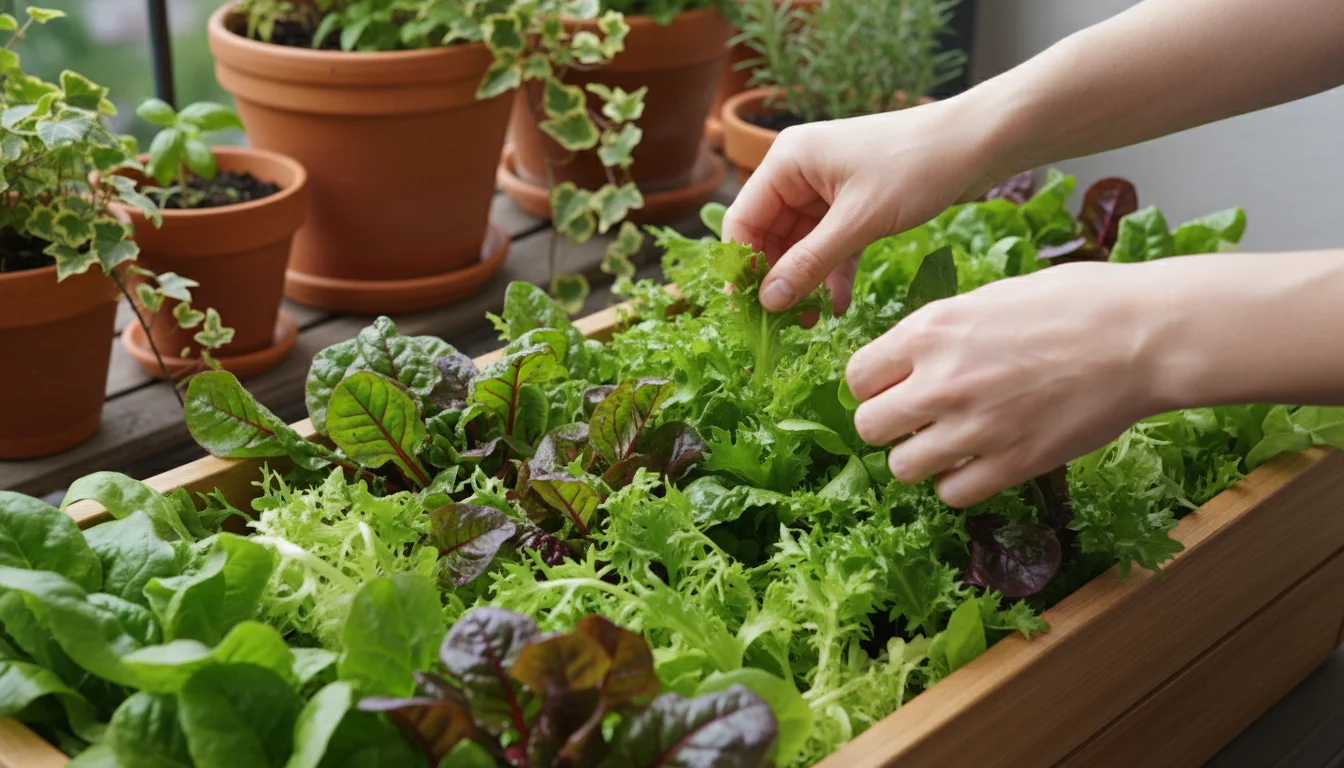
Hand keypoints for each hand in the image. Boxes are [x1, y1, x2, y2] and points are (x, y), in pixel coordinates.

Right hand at [721, 99, 1001, 313]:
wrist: (978, 143)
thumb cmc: (916, 167)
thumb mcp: (858, 221)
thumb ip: (809, 263)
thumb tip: (768, 301)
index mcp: (787, 161)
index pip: (743, 221)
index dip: (742, 267)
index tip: (747, 311)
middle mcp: (799, 172)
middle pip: (768, 236)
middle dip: (775, 280)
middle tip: (779, 326)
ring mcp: (825, 189)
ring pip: (799, 245)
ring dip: (803, 282)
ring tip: (807, 323)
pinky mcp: (852, 204)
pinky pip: (829, 246)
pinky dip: (831, 274)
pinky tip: (837, 307)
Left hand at [846, 261, 1173, 507]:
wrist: (1143, 335)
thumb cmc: (1076, 303)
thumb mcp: (989, 297)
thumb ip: (941, 331)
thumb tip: (910, 356)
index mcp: (930, 331)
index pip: (856, 377)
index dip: (874, 385)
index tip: (896, 386)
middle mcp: (941, 381)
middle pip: (869, 426)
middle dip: (890, 424)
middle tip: (918, 419)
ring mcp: (975, 428)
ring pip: (902, 468)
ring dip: (920, 459)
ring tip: (949, 444)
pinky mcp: (1012, 464)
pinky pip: (951, 494)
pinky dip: (958, 483)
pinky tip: (979, 463)